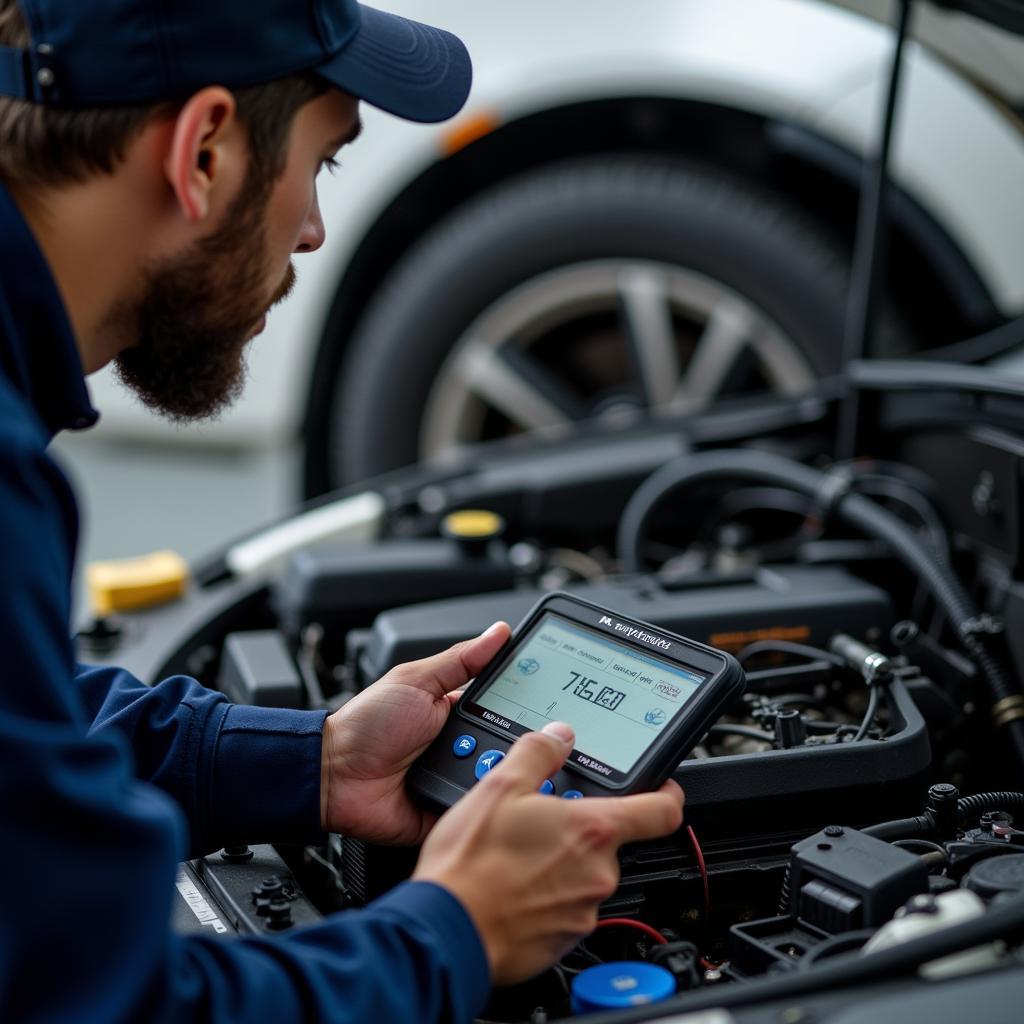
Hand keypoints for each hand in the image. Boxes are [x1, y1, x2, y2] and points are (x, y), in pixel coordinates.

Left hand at [320, 621, 510, 843]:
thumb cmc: (367, 725)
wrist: (334, 776)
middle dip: (516, 743)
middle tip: (524, 738)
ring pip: (499, 778)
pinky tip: (491, 798)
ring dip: (500, 773)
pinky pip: (476, 811)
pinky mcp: (447, 810)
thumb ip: (461, 659)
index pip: (506, 707)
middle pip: (509, 745)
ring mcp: (455, 779)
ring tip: (495, 764)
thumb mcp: (416, 681)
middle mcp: (462, 746)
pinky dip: (484, 806)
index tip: (554, 702)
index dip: (528, 705)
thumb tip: (499, 632)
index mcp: (458, 711)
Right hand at [413, 723, 684, 985]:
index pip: (662, 810)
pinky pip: (565, 908)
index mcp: (593, 830)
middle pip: (609, 840)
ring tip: (515, 856)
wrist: (447, 931)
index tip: (661, 788)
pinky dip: (545, 895)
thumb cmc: (472, 864)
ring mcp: (584, 911)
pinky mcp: (564, 941)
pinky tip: (511, 886)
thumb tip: (558, 736)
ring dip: (560, 862)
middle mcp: (598, 873)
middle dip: (579, 828)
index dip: (666, 793)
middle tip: (538, 821)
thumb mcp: (499, 787)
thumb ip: (537, 753)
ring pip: (584, 874)